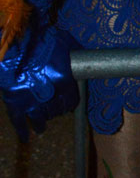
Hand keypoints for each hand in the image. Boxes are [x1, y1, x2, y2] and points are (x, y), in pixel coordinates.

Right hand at [0, 23, 78, 141]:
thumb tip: (86, 58)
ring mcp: (32, 101)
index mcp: (65, 81)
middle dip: (56, 110)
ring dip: (42, 122)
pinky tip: (26, 137)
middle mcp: (51, 94)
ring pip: (40, 117)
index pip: (71, 100)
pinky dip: (22, 130)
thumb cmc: (41, 40)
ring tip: (42, 127)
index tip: (67, 103)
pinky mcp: (15, 102)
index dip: (69, 102)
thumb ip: (75, 55)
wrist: (16, 44)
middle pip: (56, 109)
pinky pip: (19, 121)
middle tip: (54, 110)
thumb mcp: (65, 43)